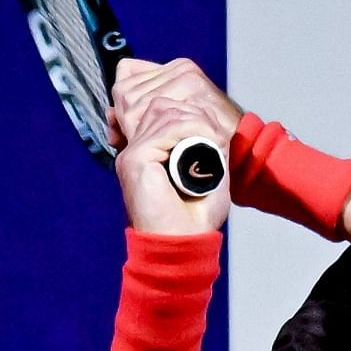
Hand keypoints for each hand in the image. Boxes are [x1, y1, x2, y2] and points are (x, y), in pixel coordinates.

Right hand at [109, 57, 242, 234]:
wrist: (182, 245)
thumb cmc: (194, 218)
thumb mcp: (207, 174)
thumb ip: (205, 146)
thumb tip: (210, 118)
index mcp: (148, 152)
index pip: (163, 110)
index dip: (193, 114)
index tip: (217, 134)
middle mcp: (136, 149)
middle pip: (164, 105)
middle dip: (197, 115)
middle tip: (218, 139)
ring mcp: (132, 153)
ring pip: (166, 112)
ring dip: (198, 122)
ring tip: (215, 144)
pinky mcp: (135, 159)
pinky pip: (166, 128)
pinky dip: (192, 130)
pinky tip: (206, 145)